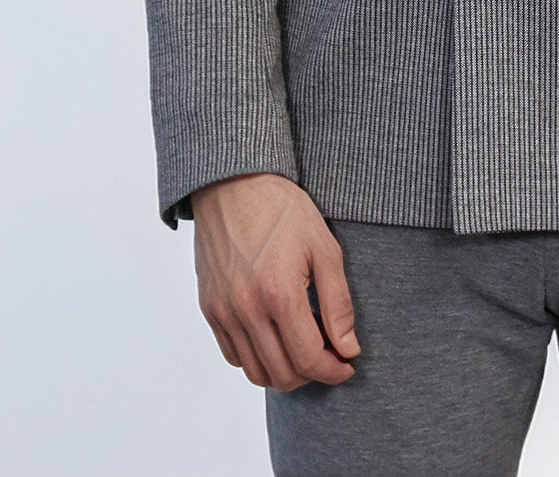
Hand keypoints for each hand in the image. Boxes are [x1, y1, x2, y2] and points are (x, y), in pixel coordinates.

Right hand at [190, 172, 361, 390]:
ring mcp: (223, 311)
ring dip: (285, 372)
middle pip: (283, 374)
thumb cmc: (282, 209)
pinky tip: (276, 337)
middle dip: (313, 374)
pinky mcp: (209, 308)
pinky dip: (258, 359)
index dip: (334, 370)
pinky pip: (233, 355)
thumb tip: (349, 348)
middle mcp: (246, 309)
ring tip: (304, 349)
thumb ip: (338, 303)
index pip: (309, 359)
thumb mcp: (324, 248)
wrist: (233, 184)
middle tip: (330, 355)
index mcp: (279, 293)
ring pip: (256, 371)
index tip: (347, 364)